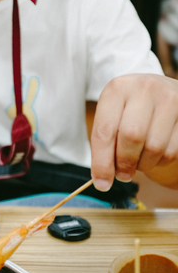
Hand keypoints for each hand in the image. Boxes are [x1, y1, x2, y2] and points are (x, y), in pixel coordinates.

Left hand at [91, 74, 177, 190]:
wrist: (160, 92)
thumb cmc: (130, 110)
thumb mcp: (112, 116)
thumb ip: (105, 145)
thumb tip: (103, 181)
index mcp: (117, 89)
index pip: (105, 131)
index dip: (102, 162)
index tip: (102, 183)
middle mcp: (144, 89)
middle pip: (132, 137)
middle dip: (125, 163)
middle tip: (123, 173)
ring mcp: (169, 99)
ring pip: (154, 147)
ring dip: (143, 164)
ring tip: (138, 160)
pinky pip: (172, 151)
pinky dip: (160, 161)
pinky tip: (154, 153)